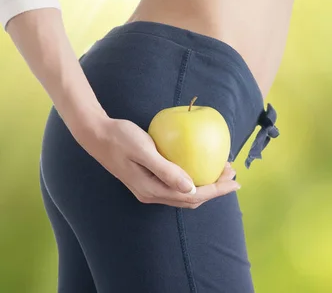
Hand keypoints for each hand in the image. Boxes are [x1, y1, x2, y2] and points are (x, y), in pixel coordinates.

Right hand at [73, 116, 240, 208]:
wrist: (96, 134)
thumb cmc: (120, 138)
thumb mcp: (144, 151)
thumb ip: (167, 170)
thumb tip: (192, 188)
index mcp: (152, 190)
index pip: (192, 196)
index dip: (217, 191)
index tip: (235, 181)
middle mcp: (152, 194)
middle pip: (191, 198)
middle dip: (215, 189)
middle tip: (232, 173)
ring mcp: (149, 188)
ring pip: (185, 193)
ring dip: (206, 185)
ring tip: (221, 170)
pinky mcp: (148, 180)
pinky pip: (177, 185)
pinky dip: (194, 178)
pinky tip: (200, 165)